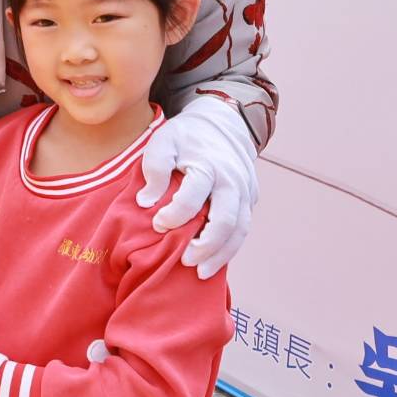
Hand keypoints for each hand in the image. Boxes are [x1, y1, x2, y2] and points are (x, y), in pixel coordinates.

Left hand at [134, 95, 258, 278]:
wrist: (221, 123)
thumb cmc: (185, 136)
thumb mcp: (163, 142)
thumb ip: (154, 169)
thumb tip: (145, 202)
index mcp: (208, 165)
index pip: (193, 197)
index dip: (174, 215)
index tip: (158, 224)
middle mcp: (231, 180)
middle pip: (225, 221)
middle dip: (206, 246)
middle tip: (185, 261)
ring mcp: (245, 191)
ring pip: (240, 230)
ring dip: (222, 255)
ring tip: (201, 273)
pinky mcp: (251, 198)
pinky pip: (243, 227)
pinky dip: (230, 247)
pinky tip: (213, 260)